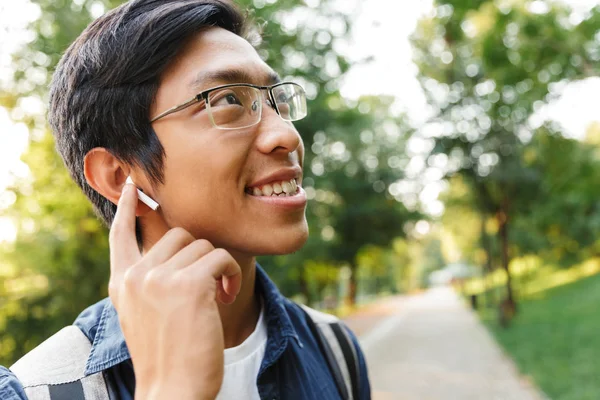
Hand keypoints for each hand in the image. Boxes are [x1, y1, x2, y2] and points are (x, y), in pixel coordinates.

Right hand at [108, 182, 241, 399]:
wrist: (172, 390)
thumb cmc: (167, 355)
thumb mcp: (144, 314)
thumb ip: (149, 281)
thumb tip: (177, 248)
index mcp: (122, 282)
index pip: (121, 234)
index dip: (128, 209)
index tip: (133, 188)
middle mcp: (136, 275)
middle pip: (179, 234)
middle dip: (199, 255)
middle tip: (208, 285)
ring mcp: (159, 278)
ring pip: (203, 245)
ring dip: (218, 267)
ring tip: (216, 297)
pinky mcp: (188, 284)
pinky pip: (220, 257)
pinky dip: (230, 274)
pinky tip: (224, 297)